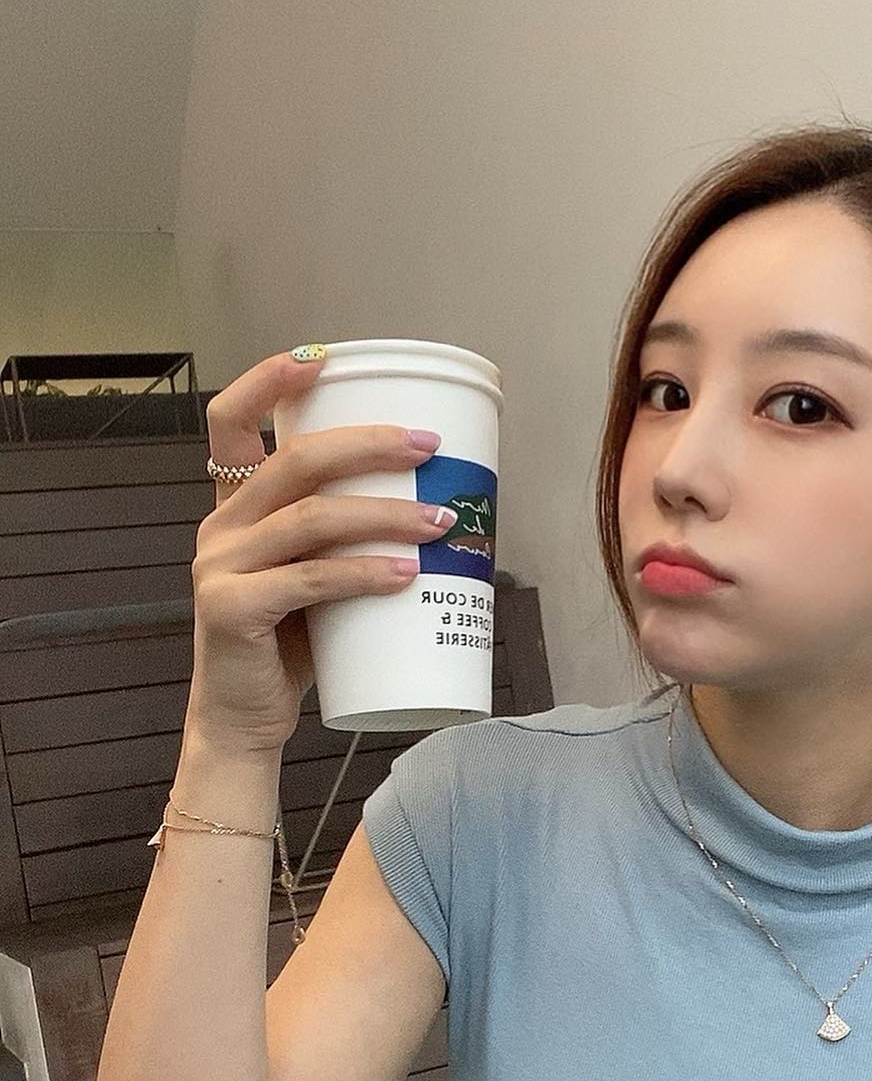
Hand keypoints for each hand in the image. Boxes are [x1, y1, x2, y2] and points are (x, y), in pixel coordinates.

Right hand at [186, 349, 448, 753]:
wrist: (244, 721)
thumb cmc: (290, 647)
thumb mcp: (315, 579)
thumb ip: (346, 542)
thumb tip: (442, 511)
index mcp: (235, 507)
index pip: (231, 421)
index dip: (269, 381)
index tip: (324, 359)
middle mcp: (221, 527)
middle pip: (296, 461)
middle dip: (370, 445)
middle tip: (429, 448)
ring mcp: (220, 567)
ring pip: (312, 519)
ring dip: (386, 514)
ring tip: (442, 522)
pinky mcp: (231, 611)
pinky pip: (310, 580)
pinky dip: (364, 573)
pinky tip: (406, 572)